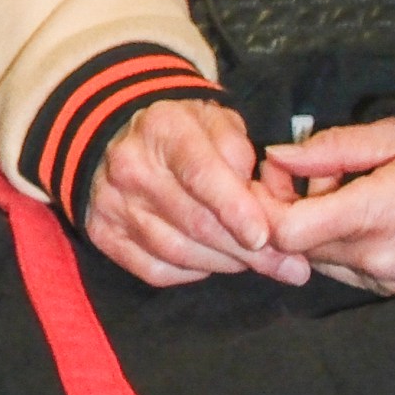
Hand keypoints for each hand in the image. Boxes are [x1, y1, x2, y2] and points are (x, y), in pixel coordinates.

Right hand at [82, 98, 302, 286]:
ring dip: (225, 263)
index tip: (262, 236)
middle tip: (290, 266)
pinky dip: (191, 272)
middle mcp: (130, 167)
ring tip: (255, 263)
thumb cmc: (182, 131)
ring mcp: (111, 204)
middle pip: (194, 222)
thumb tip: (259, 204)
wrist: (116, 135)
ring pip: (177, 251)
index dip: (233, 208)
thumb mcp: (216, 121)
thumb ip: (241, 153)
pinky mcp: (103, 234)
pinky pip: (155, 269)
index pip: (200, 173)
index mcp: (164, 129)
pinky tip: (211, 261)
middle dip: (247, 251)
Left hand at [260, 119, 394, 292]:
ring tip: (338, 192)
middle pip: (296, 244)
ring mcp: (388, 278)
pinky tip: (356, 217)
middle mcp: (379, 256)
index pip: (290, 231)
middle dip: (286, 209)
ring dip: (311, 228)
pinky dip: (335, 244)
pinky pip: (341, 268)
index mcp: (378, 213)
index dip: (265, 206)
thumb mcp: (390, 136)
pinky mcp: (391, 287)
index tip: (268, 178)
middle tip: (304, 173)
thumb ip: (330, 148)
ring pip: (315, 258)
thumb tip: (277, 157)